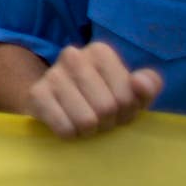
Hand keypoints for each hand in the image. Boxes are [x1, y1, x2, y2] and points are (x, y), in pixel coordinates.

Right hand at [25, 41, 163, 139]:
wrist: (53, 100)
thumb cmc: (100, 97)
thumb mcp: (129, 91)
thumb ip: (149, 84)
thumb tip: (138, 82)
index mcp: (101, 51)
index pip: (127, 96)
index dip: (125, 112)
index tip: (116, 110)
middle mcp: (74, 56)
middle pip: (107, 108)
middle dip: (107, 122)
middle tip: (99, 119)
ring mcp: (53, 73)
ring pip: (87, 121)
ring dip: (88, 130)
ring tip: (83, 121)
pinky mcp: (36, 94)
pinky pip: (65, 129)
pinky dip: (70, 134)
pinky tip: (67, 123)